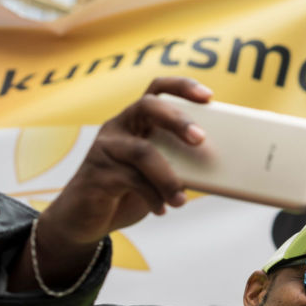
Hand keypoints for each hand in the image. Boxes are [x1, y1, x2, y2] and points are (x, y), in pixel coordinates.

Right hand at [10, 77, 211, 290]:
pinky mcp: (97, 173)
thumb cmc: (130, 191)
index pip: (156, 90)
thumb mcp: (159, 172)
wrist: (86, 218)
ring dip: (169, 177)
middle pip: (147, 107)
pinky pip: (131, 180)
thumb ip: (179, 163)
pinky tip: (161, 209)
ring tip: (181, 199)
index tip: (208, 96)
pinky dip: (153, 196)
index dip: (181, 87)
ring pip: (142, 151)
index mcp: (136, 121)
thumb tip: (219, 167)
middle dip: (178, 120)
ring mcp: (105, 148)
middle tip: (200, 140)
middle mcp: (119, 127)